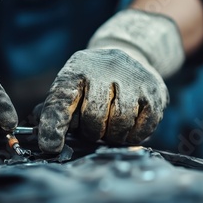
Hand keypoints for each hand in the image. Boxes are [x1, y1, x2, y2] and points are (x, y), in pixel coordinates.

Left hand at [39, 10, 184, 152]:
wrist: (129, 55)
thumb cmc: (91, 83)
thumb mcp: (71, 87)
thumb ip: (56, 112)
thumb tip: (48, 142)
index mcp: (77, 69)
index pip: (61, 99)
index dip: (54, 126)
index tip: (51, 147)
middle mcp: (105, 68)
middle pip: (95, 116)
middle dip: (91, 131)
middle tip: (92, 130)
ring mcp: (133, 78)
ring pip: (120, 122)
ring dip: (112, 135)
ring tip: (109, 128)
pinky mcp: (154, 91)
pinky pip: (144, 126)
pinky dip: (133, 136)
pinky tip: (127, 128)